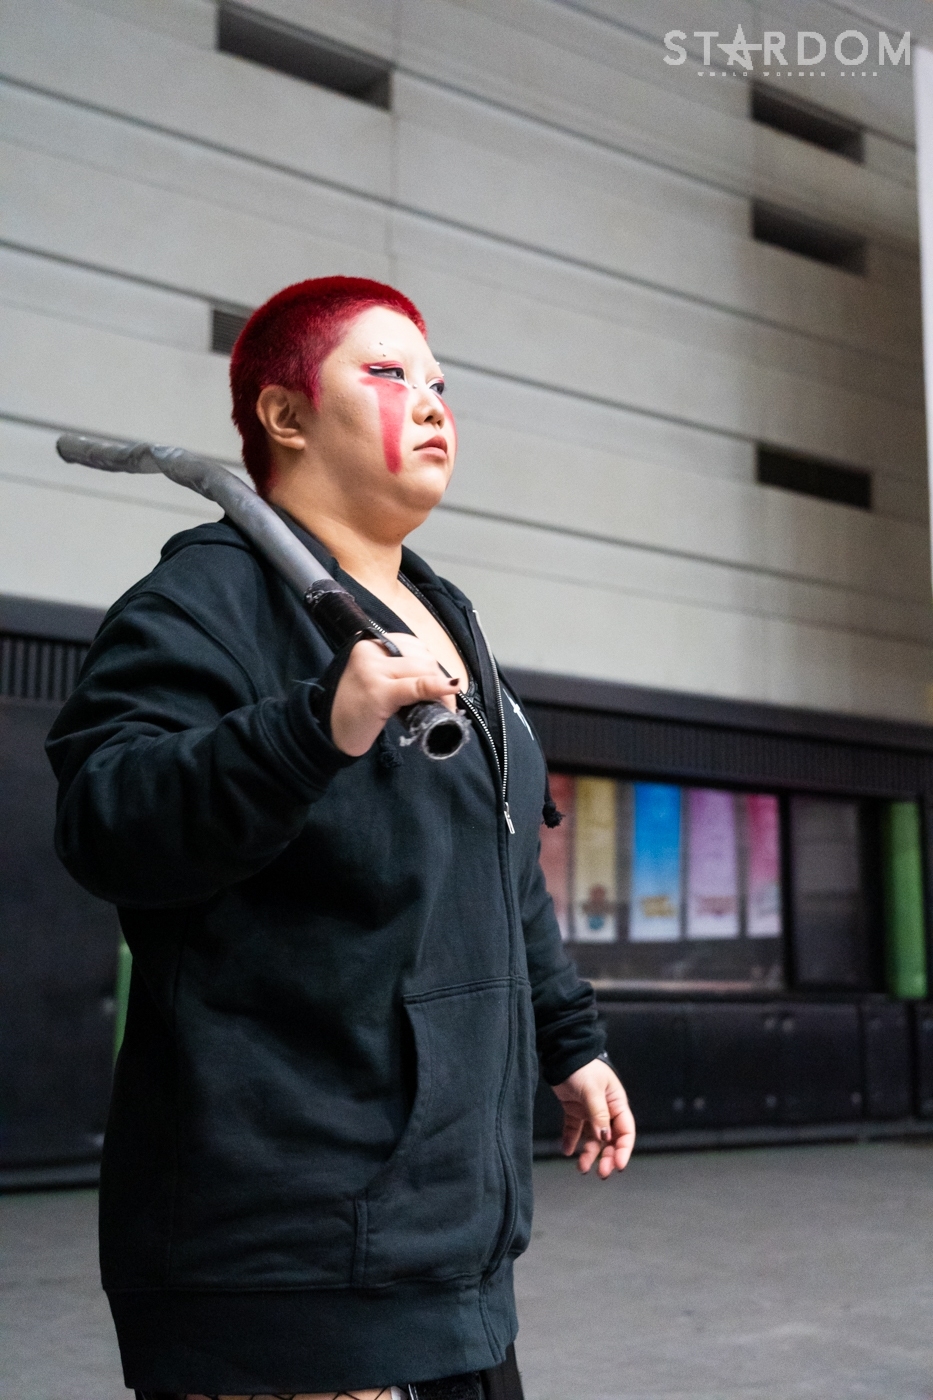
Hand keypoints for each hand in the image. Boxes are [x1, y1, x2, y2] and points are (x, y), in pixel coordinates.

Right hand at [329, 632, 458, 755]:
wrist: (328, 732)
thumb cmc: (354, 709)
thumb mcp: (375, 680)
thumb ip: (398, 671)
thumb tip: (439, 678)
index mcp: (369, 645)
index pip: (413, 647)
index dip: (431, 666)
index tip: (440, 686)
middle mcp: (370, 652)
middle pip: (421, 658)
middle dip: (440, 680)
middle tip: (446, 704)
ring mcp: (373, 670)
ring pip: (423, 670)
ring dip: (442, 691)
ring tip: (443, 710)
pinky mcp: (378, 692)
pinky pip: (416, 686)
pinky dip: (436, 688)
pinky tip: (450, 689)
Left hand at [552, 1058, 635, 1177]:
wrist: (563, 1053)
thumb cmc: (583, 1068)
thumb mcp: (593, 1090)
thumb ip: (598, 1113)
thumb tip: (605, 1137)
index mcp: (616, 1103)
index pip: (625, 1131)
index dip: (624, 1150)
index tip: (618, 1166)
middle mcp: (606, 1110)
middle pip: (610, 1139)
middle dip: (607, 1157)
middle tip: (601, 1173)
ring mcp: (589, 1111)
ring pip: (592, 1139)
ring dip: (589, 1153)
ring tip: (581, 1167)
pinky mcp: (574, 1110)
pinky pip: (574, 1130)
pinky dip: (571, 1141)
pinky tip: (566, 1150)